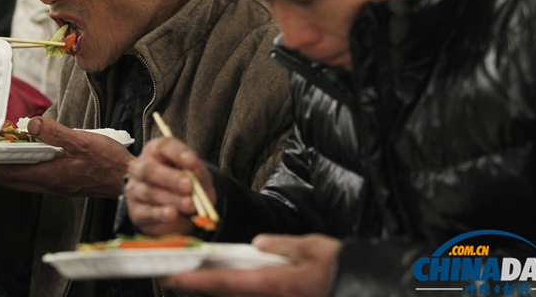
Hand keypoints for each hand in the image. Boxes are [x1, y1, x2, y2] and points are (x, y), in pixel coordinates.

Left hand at [0, 117, 133, 198]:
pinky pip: (34, 181)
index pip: (12, 173)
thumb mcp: (83, 141)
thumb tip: (32, 124)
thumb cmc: (108, 162)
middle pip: (13, 181)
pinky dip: (22, 175)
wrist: (126, 181)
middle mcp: (50, 184)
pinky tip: (24, 167)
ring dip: (6, 175)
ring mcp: (57, 186)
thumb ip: (56, 133)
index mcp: (51, 174)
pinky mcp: (64, 185)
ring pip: (23, 182)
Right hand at [124, 137, 215, 235]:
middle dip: (170, 178)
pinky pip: (146, 212)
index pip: (164, 146)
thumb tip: (197, 183)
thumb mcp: (198, 176)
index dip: (178, 153)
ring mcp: (135, 190)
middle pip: (149, 169)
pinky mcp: (135, 211)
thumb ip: (200, 177)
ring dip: (172, 199)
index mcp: (156, 151)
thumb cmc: (186, 184)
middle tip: (189, 185)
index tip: (192, 162)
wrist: (176, 208)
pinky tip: (172, 214)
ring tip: (190, 204)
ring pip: (149, 192)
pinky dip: (160, 214)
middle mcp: (140, 167)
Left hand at [162, 234, 341, 296]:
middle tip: (172, 275)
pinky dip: (234, 288)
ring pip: (238, 296)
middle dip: (198, 286)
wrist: (363, 286)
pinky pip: (252, 295)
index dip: (197, 280)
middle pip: (226, 293)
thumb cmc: (340, 266)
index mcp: (274, 282)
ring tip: (193, 275)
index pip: (226, 282)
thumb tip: (258, 243)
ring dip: (216, 288)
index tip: (172, 276)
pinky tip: (228, 280)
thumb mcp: (312, 247)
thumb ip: (282, 245)